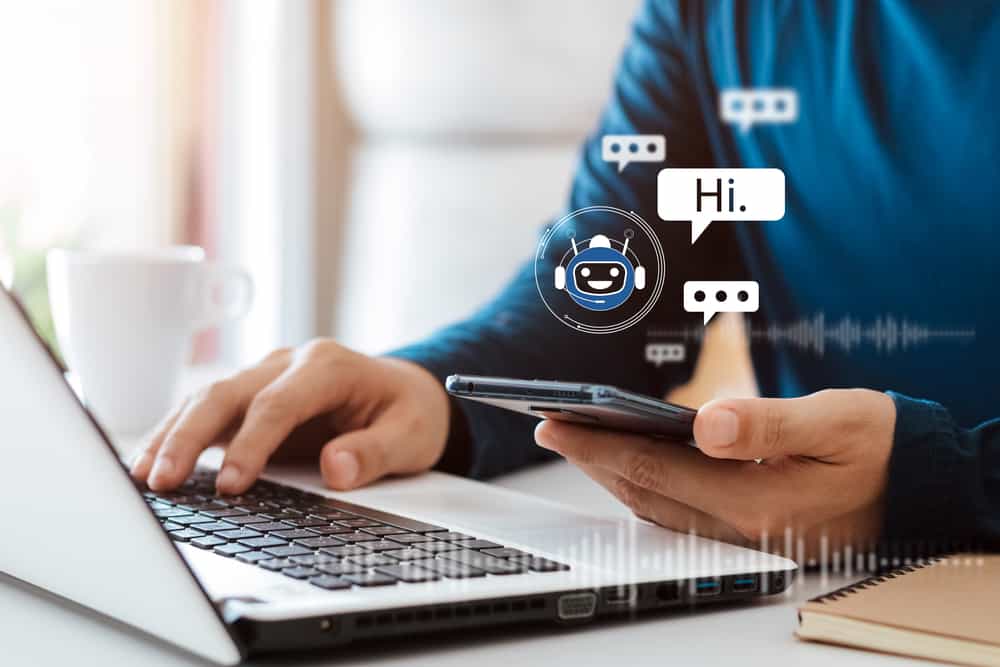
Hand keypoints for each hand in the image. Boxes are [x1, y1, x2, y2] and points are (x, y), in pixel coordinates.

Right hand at [129, 341, 449, 494]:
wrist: (405, 393)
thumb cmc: (407, 412)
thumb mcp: (410, 434)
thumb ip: (375, 452)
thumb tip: (335, 469)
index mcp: (328, 366)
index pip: (278, 402)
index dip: (252, 443)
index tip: (232, 484)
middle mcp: (287, 363)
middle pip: (227, 393)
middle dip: (191, 435)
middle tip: (163, 479)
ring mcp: (264, 377)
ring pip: (207, 398)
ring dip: (173, 435)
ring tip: (143, 476)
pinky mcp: (250, 397)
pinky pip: (208, 413)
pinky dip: (177, 434)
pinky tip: (152, 462)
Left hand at [534, 389, 896, 557]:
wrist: (924, 487)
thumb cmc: (883, 446)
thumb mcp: (836, 421)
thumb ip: (769, 424)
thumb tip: (705, 421)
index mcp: (755, 500)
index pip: (653, 468)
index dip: (598, 444)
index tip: (556, 421)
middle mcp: (740, 525)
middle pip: (644, 490)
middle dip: (591, 458)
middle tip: (549, 425)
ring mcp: (743, 532)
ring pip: (657, 504)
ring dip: (612, 473)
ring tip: (578, 440)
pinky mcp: (748, 525)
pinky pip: (680, 509)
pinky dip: (645, 483)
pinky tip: (631, 462)